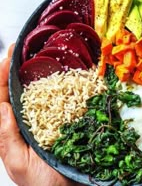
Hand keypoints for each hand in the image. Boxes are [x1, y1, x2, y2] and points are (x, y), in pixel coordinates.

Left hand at [0, 45, 81, 185]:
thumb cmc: (44, 184)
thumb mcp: (20, 164)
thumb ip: (7, 138)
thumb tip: (2, 108)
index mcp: (8, 132)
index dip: (1, 75)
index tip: (9, 56)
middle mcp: (22, 122)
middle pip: (11, 91)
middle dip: (11, 69)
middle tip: (18, 49)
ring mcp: (39, 120)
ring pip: (29, 93)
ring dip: (28, 75)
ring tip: (32, 57)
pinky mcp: (55, 120)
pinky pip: (49, 101)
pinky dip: (49, 87)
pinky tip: (53, 76)